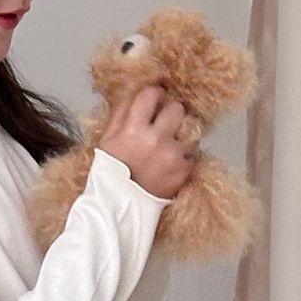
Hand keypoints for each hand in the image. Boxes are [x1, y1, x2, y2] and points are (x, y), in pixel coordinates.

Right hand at [98, 85, 198, 200]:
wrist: (120, 208)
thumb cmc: (111, 175)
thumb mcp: (107, 140)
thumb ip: (121, 113)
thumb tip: (135, 92)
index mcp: (133, 130)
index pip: (152, 94)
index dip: (154, 95)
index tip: (154, 101)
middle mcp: (155, 140)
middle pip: (176, 107)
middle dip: (171, 112)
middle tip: (164, 122)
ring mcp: (172, 155)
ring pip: (191, 127)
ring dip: (182, 131)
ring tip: (169, 142)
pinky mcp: (183, 170)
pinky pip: (193, 150)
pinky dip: (185, 153)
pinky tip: (170, 160)